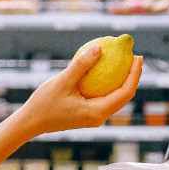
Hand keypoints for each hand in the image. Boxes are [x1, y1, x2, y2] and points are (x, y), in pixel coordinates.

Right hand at [16, 46, 142, 137]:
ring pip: (115, 97)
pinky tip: (104, 69)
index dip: (134, 74)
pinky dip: (108, 83)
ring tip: (124, 61)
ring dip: (122, 80)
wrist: (31, 122)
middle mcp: (99, 117)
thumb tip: (100, 47)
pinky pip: (103, 97)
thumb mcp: (63, 81)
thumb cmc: (44, 103)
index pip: (125, 92)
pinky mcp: (88, 113)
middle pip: (124, 96)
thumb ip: (82, 65)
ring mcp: (94, 116)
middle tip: (134, 56)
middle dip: (132, 76)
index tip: (138, 57)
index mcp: (98, 112)